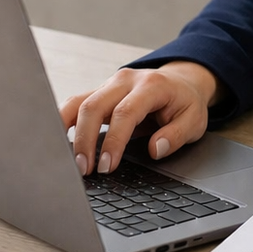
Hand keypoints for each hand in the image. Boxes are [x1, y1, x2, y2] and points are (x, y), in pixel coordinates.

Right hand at [58, 61, 220, 175]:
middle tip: (84, 170)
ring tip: (70, 162)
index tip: (107, 166)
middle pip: (94, 106)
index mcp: (151, 86)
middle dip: (84, 141)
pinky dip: (63, 122)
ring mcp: (109, 84)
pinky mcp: (99, 92)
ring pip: (78, 103)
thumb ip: (176, 135)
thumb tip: (155, 150)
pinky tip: (58, 142)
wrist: (182, 82)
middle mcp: (125, 81)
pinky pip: (74, 104)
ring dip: (68, 133)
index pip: (125, 113)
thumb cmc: (186, 102)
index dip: (113, 141)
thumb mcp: (194, 120)